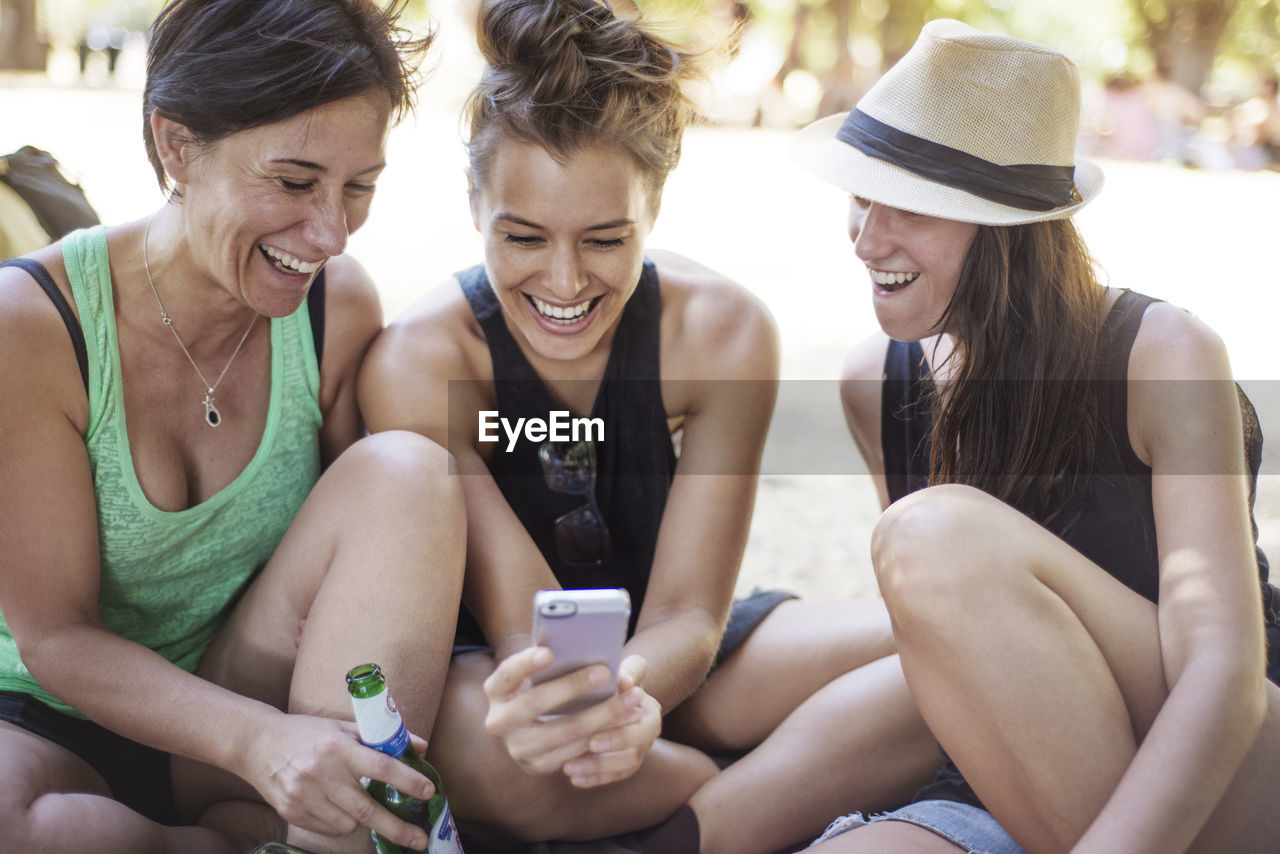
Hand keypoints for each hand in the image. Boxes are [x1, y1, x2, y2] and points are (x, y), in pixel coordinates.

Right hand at [245, 712, 435, 850]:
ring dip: (363, 820)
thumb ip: (381, 737)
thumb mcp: (343, 727)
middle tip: (420, 840)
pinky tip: (333, 806)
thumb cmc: (307, 733)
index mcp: (338, 747)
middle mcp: (323, 774)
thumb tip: (421, 746)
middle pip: (368, 809)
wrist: (257, 744)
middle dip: (398, 828)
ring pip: (349, 824)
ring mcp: (305, 797)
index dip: (409, 780)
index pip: (382, 767)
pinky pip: (329, 829)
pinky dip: (339, 822)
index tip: (429, 791)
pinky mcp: (292, 813)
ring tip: (356, 802)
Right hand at [483, 646, 647, 779]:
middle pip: (535, 703)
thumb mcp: (538, 672)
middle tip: (605, 672)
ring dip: (603, 714)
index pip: (507, 673)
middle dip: (573, 686)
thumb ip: (553, 658)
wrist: (532, 729)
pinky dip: (605, 733)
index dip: (525, 663)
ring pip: (564, 731)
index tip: (549, 651)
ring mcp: (518, 747)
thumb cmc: (541, 685)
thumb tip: (583, 645)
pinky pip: (576, 750)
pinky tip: (627, 718)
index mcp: (496, 690)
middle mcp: (499, 721)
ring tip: (631, 698)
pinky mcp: (539, 765)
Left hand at [561, 654, 660, 787]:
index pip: (643, 728)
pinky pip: (612, 776)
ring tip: (567, 768)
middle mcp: (647, 735)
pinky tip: (572, 778)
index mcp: (649, 712)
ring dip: (595, 770)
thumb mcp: (625, 668)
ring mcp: (636, 751)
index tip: (593, 738)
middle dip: (605, 757)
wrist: (615, 690)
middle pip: (634, 752)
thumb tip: (622, 680)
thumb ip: (627, 671)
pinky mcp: (623, 764)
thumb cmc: (617, 676)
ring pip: (622, 768)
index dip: (621, 735)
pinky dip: (593, 779)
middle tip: (580, 753)